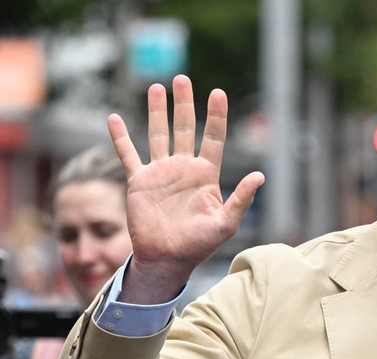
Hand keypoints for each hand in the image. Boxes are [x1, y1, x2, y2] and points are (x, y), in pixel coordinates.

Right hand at [108, 75, 264, 303]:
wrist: (168, 259)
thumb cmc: (200, 244)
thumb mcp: (226, 223)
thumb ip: (241, 199)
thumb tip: (260, 175)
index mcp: (206, 175)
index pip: (213, 138)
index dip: (216, 116)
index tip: (218, 93)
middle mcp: (183, 169)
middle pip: (184, 128)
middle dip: (184, 104)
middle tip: (183, 78)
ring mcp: (160, 173)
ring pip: (158, 134)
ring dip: (157, 111)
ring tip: (157, 87)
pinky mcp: (139, 181)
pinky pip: (128, 155)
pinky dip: (120, 137)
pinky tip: (113, 118)